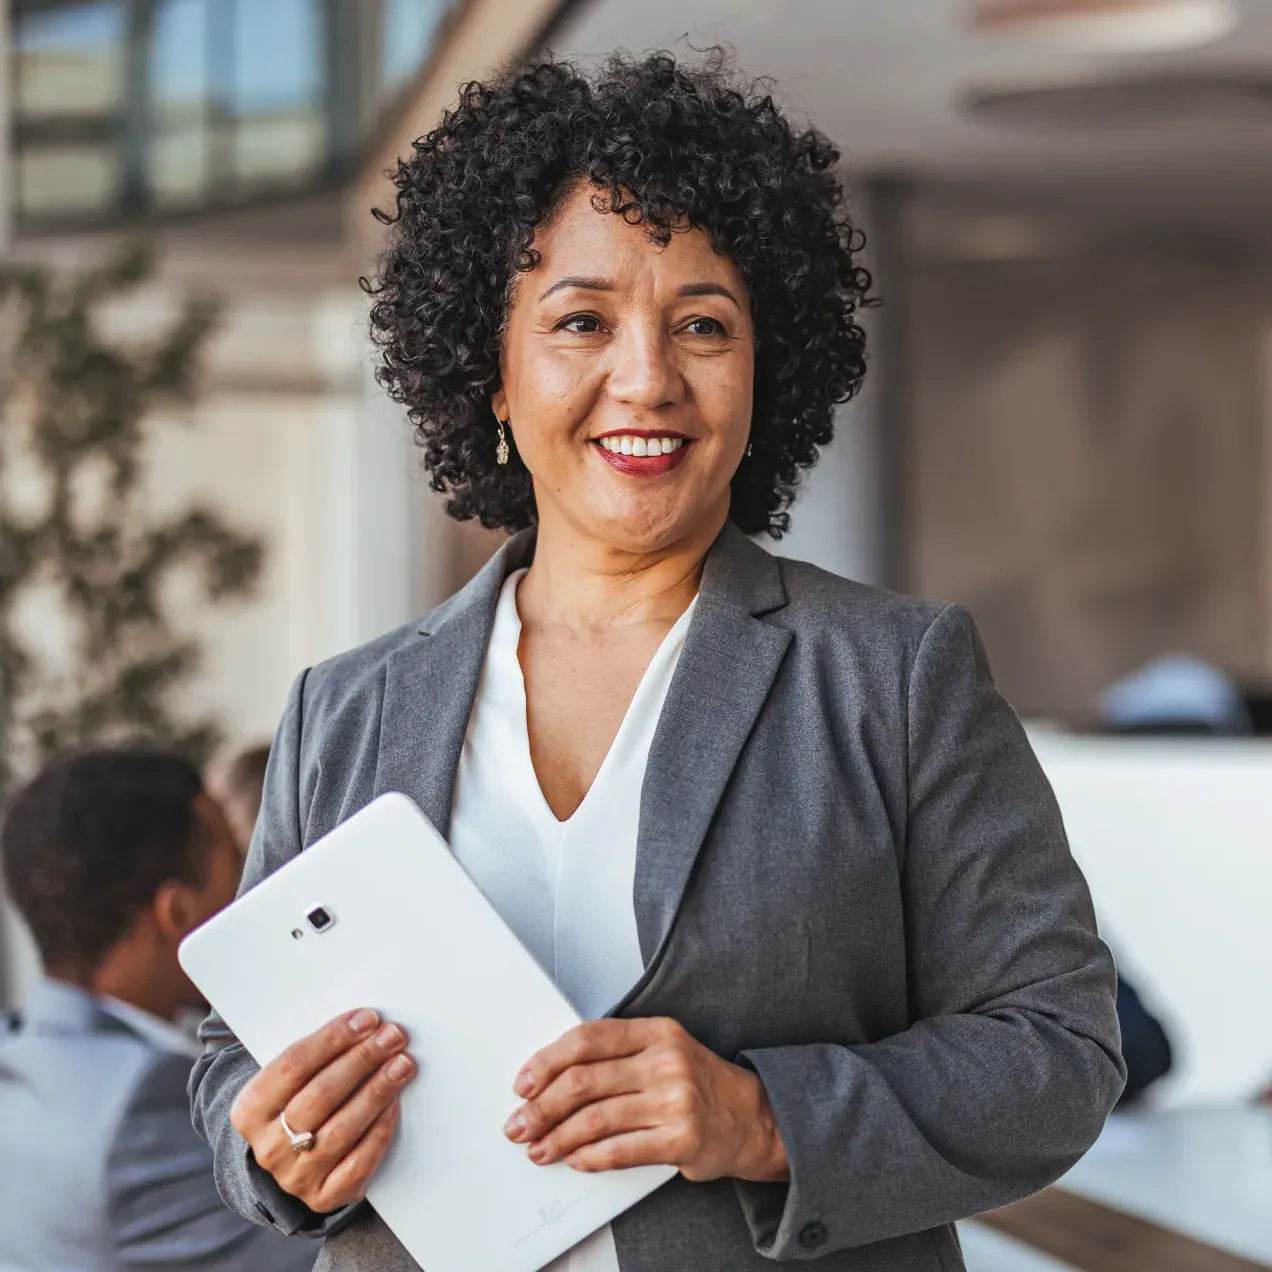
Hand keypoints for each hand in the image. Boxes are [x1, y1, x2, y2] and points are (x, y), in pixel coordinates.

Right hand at [230, 1009, 415, 1212]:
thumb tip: (364, 1023)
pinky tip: (395, 1104)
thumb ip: (317, 1054)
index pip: (292, 1066)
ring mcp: (295, 1176)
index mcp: (250, 1109)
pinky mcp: (324, 1197)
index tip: (367, 1018)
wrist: (292, 1161)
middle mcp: (268, 1147)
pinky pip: (357, 1163)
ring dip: (377, 1091)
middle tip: (393, 1036)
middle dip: (361, 1060)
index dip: (332, 1039)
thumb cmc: (298, 1102)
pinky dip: (379, 1130)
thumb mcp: (292, 1080)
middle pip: (319, 1096)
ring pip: (341, 1129)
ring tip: (402, 1064)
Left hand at [502, 1017, 787, 1182]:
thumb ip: (615, 1056)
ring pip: (596, 1119)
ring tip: (539, 1149)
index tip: (523, 1082)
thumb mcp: (663, 1050)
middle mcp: (666, 1061)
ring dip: (557, 1137)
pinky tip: (574, 1159)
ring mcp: (676, 1101)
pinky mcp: (681, 1140)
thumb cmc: (696, 1083)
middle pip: (584, 1081)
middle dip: (541, 1106)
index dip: (547, 1060)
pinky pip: (620, 1150)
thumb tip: (549, 1078)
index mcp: (657, 1031)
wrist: (752, 1117)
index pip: (588, 1039)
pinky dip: (589, 1157)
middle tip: (519, 1124)